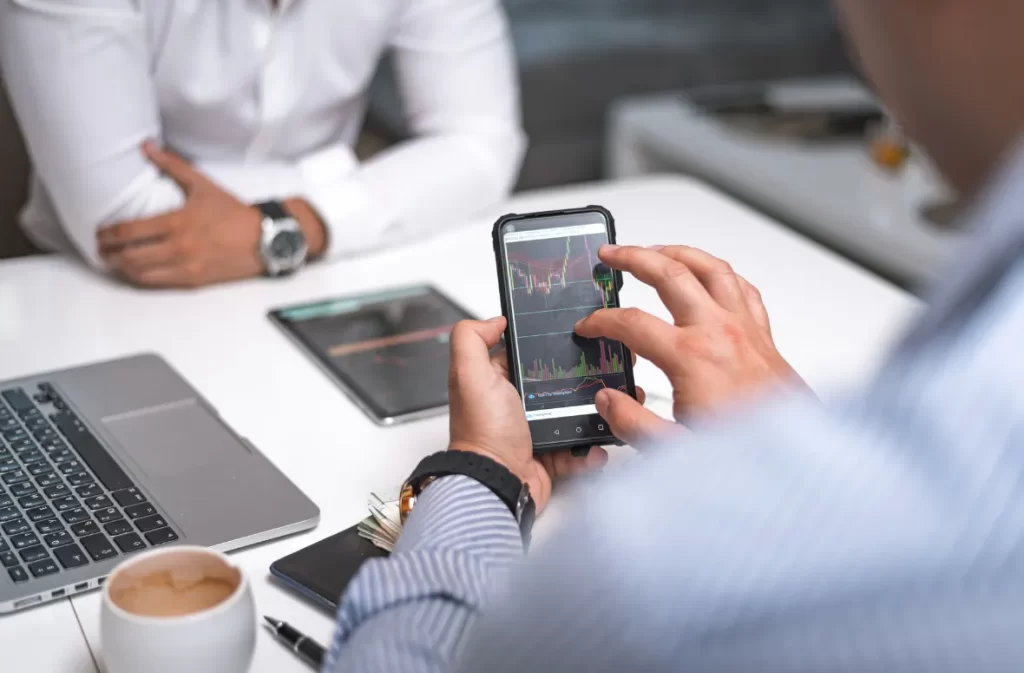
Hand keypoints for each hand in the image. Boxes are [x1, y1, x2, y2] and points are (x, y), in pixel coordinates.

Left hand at [97, 143, 325, 287]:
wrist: (264, 239)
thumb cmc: (233, 212)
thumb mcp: (203, 185)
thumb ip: (172, 165)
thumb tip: (147, 147)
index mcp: (177, 222)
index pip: (130, 231)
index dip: (108, 234)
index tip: (99, 233)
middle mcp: (179, 247)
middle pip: (129, 256)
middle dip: (108, 254)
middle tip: (99, 250)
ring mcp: (185, 267)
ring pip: (140, 273)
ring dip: (121, 269)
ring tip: (113, 262)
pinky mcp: (194, 281)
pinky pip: (158, 283)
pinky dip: (141, 278)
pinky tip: (135, 272)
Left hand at [447, 317, 607, 513]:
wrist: (497, 483)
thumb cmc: (483, 431)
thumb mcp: (468, 375)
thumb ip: (472, 339)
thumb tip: (496, 320)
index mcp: (498, 382)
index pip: (529, 354)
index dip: (549, 344)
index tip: (579, 336)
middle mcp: (517, 405)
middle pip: (559, 382)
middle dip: (583, 378)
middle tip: (607, 372)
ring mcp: (536, 431)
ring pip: (575, 414)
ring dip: (595, 412)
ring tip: (612, 406)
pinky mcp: (552, 456)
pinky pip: (579, 448)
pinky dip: (591, 448)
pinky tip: (598, 443)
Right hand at [576, 245, 803, 436]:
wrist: (801, 461)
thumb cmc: (749, 456)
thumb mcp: (676, 451)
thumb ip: (633, 423)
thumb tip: (607, 399)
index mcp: (692, 358)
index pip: (632, 324)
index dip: (601, 321)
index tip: (588, 327)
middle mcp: (720, 333)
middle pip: (670, 274)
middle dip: (634, 258)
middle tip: (611, 255)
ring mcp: (746, 330)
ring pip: (711, 269)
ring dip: (678, 253)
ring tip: (655, 250)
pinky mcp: (764, 338)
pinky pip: (742, 289)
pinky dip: (720, 274)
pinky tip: (709, 277)